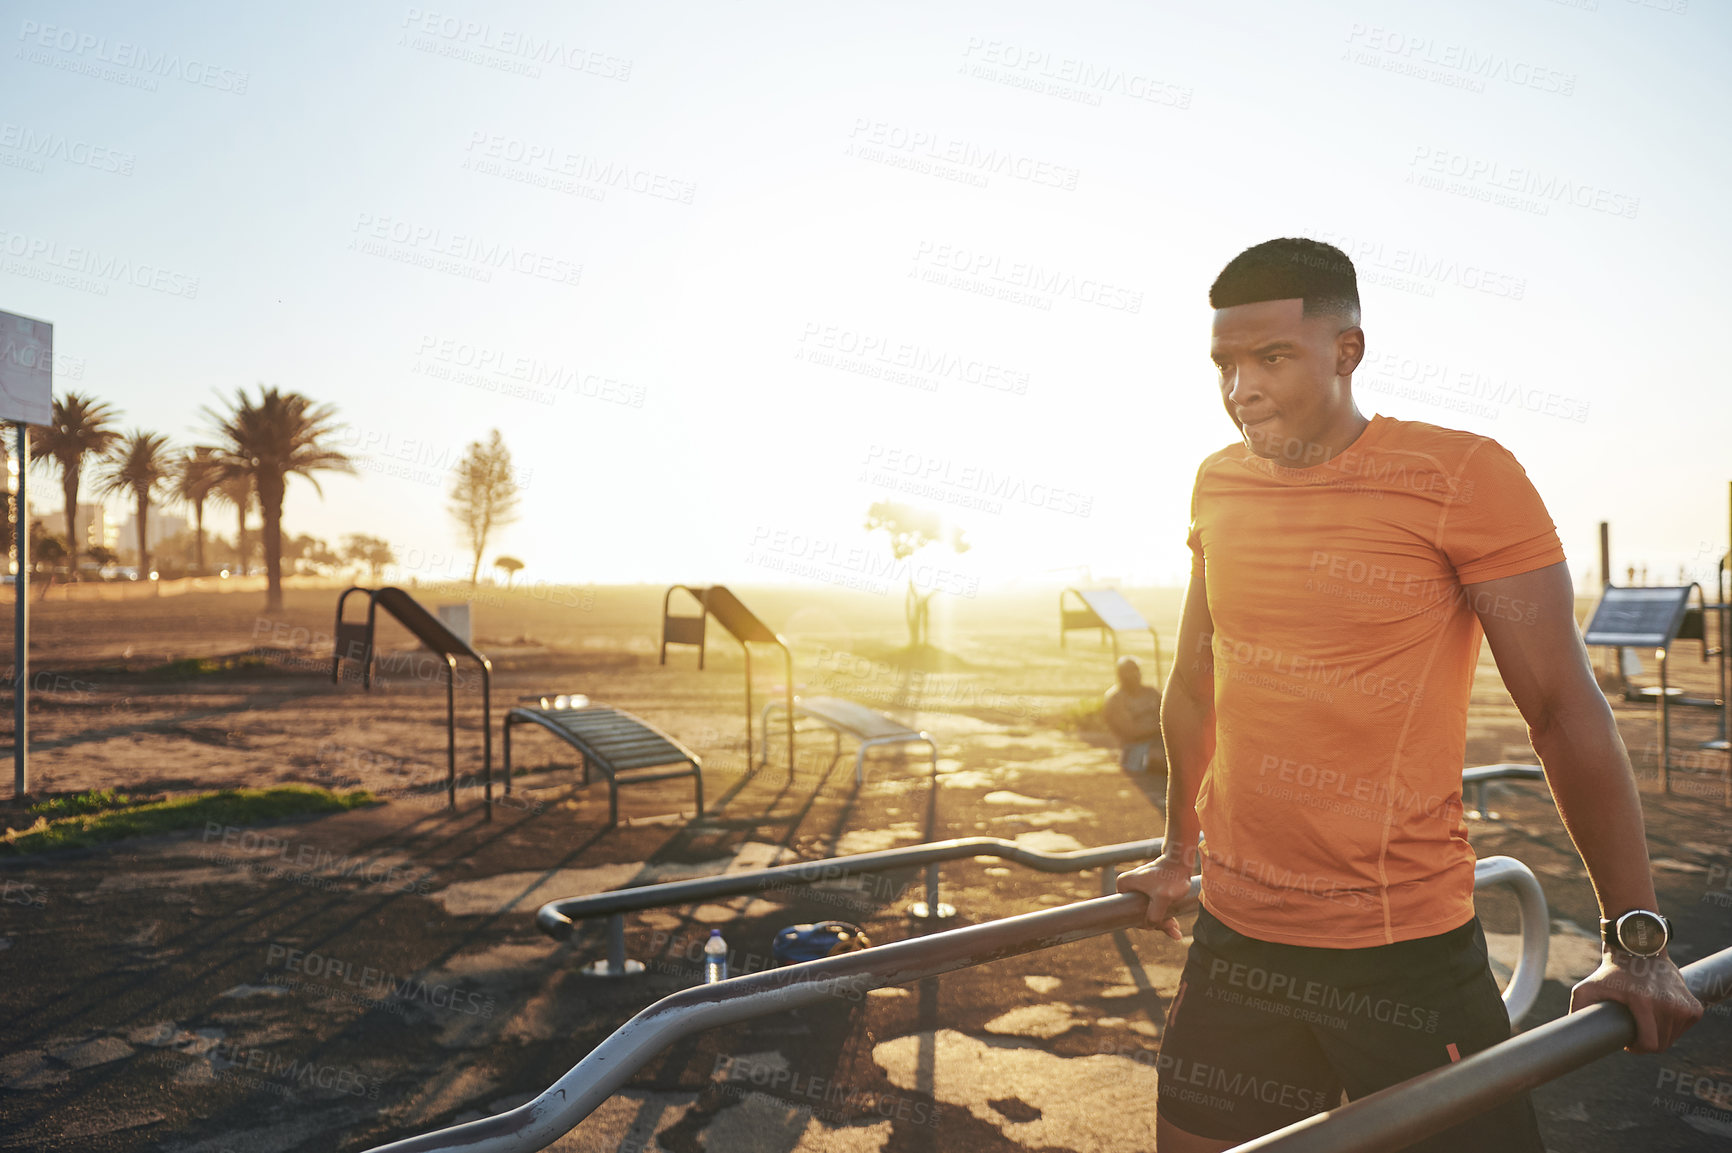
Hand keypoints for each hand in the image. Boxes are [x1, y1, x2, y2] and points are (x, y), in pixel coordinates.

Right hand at [1114, 854, 1194, 939]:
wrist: (1181, 860)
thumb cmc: (1171, 876)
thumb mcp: (1162, 898)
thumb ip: (1155, 915)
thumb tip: (1149, 926)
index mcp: (1124, 885)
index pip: (1129, 913)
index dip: (1143, 923)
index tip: (1159, 926)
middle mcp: (1128, 886)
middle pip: (1139, 913)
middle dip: (1157, 923)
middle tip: (1174, 928)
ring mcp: (1139, 888)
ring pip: (1148, 911)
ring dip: (1163, 921)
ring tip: (1176, 930)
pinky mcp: (1150, 888)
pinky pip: (1154, 905)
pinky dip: (1164, 915)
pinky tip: (1174, 928)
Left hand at [1570, 950, 1703, 1052]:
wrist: (1639, 950)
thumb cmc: (1611, 972)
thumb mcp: (1588, 987)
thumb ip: (1577, 1009)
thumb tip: (1570, 1034)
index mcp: (1644, 1002)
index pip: (1649, 1044)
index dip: (1636, 1047)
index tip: (1628, 1041)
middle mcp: (1668, 1004)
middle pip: (1661, 1044)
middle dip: (1646, 1041)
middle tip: (1634, 1027)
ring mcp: (1683, 1005)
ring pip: (1672, 1037)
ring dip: (1659, 1032)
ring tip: (1645, 1016)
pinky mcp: (1693, 1006)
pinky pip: (1683, 1029)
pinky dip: (1672, 1025)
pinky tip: (1659, 1012)